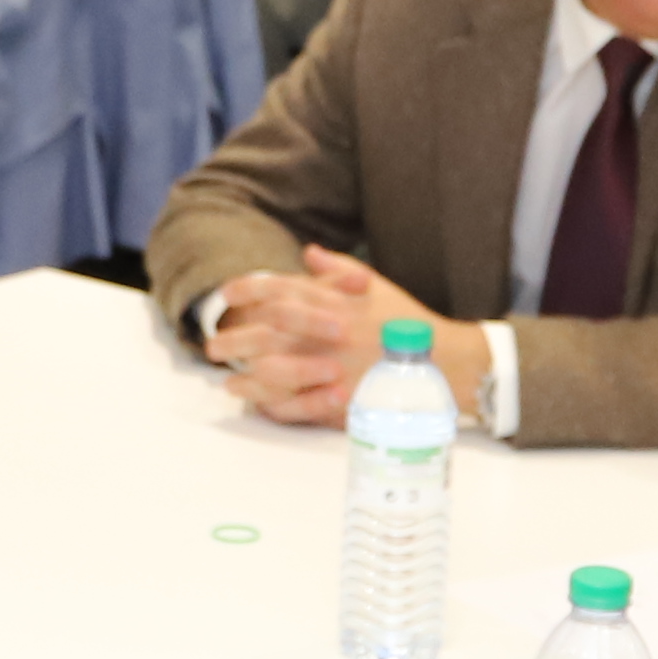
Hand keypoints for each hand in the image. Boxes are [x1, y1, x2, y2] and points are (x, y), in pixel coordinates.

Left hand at [206, 247, 437, 430]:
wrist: (443, 362)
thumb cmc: (406, 323)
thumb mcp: (375, 286)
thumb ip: (337, 268)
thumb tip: (308, 252)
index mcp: (336, 301)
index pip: (282, 290)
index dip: (249, 291)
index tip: (227, 295)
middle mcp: (330, 331)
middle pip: (269, 332)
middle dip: (236, 338)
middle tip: (213, 346)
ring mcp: (335, 367)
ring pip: (278, 371)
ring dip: (248, 378)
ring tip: (229, 382)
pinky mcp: (343, 399)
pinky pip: (299, 405)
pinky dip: (274, 406)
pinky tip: (258, 406)